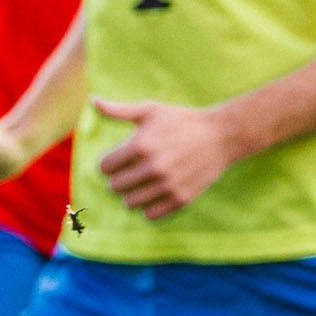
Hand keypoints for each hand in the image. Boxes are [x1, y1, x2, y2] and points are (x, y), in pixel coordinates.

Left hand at [89, 95, 242, 219]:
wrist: (222, 136)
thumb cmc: (182, 121)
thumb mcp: (150, 110)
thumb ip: (118, 110)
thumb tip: (93, 100)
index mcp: (140, 145)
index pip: (104, 167)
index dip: (110, 163)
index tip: (121, 159)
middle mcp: (153, 168)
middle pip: (115, 186)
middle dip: (120, 179)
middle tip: (132, 172)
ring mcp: (168, 185)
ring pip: (130, 202)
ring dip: (132, 194)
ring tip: (143, 183)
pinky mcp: (181, 198)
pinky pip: (150, 214)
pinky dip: (149, 207)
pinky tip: (156, 193)